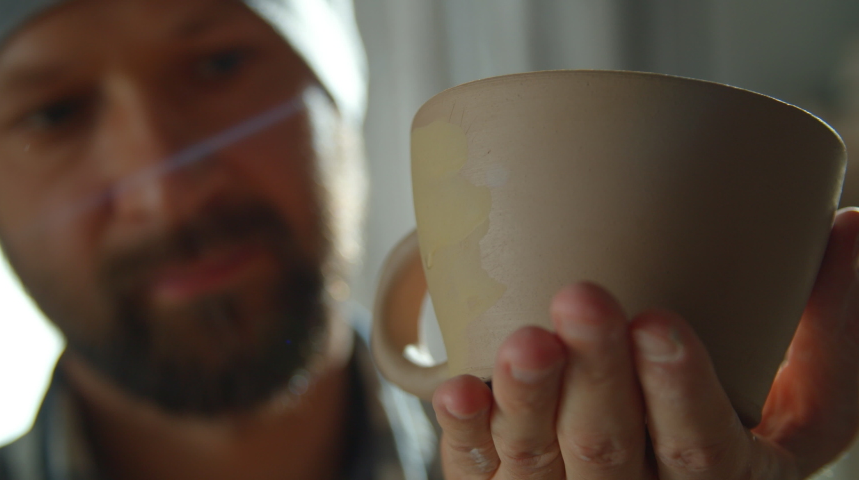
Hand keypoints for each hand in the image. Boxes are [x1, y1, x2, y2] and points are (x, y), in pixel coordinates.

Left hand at [433, 208, 858, 479]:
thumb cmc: (723, 430)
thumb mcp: (792, 405)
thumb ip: (827, 331)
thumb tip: (856, 223)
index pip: (704, 453)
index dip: (683, 395)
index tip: (659, 322)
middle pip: (611, 452)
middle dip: (597, 379)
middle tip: (582, 298)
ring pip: (540, 464)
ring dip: (529, 401)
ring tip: (525, 340)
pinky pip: (478, 472)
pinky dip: (470, 431)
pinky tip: (460, 388)